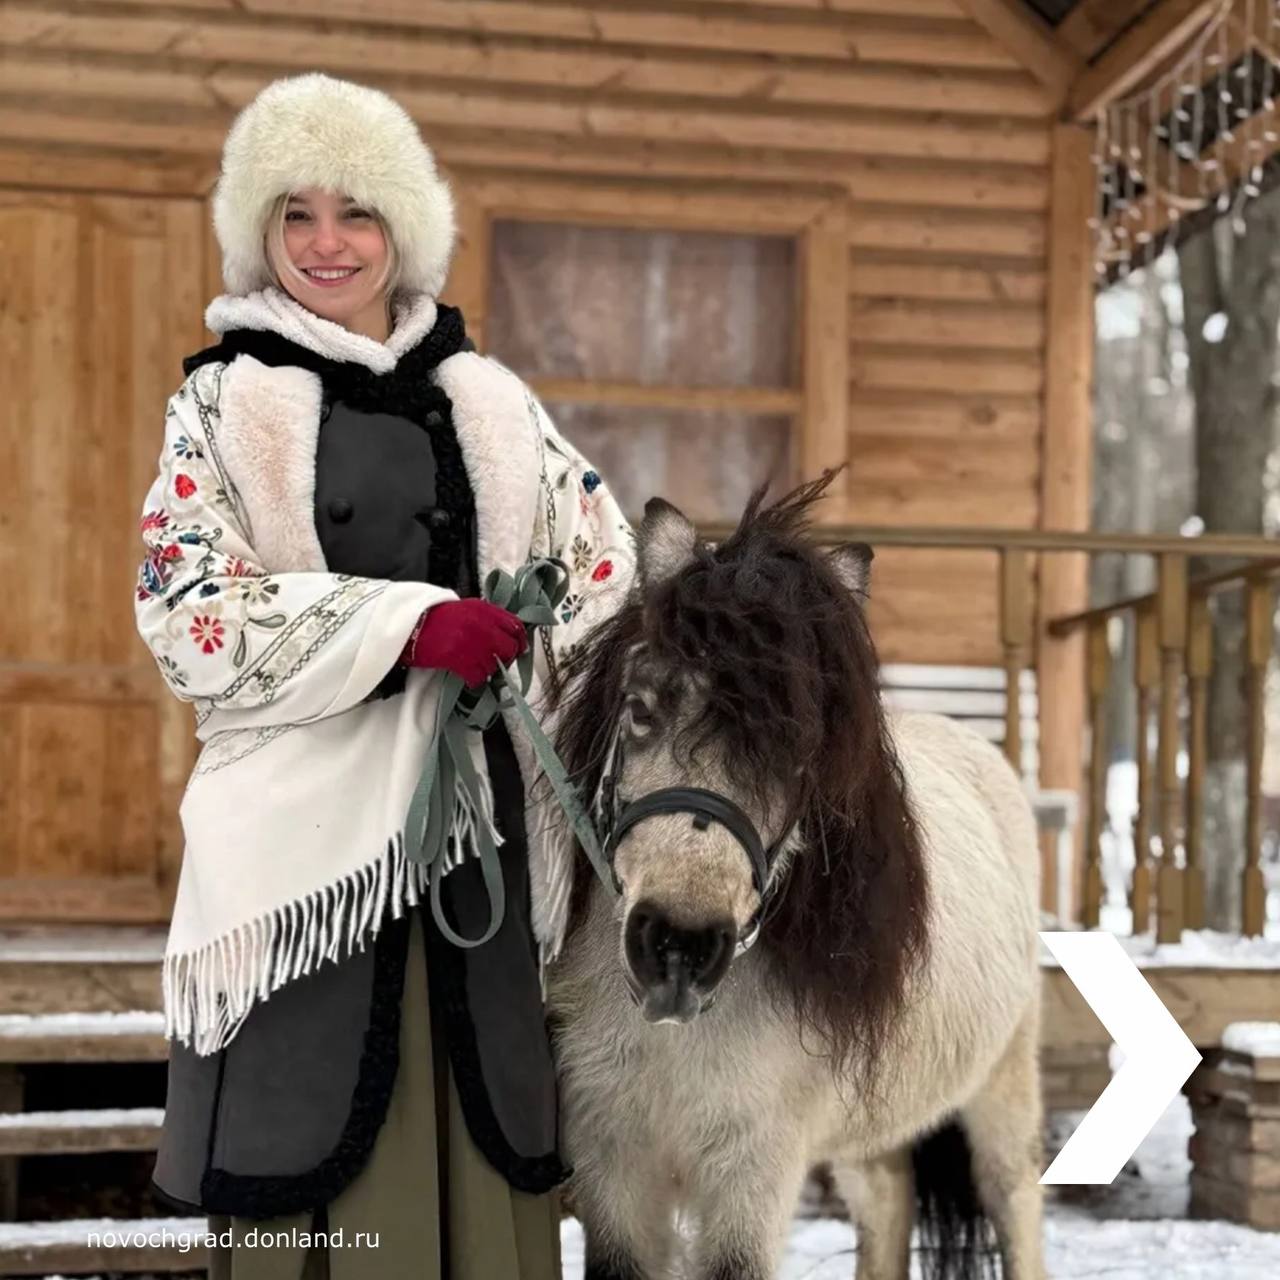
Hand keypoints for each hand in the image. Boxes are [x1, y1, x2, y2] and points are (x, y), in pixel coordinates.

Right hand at [400, 599, 527, 687]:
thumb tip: (507, 635)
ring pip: (493, 665)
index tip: (518, 650)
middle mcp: (480, 623)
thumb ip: (486, 618)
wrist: (406, 624)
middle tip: (494, 663)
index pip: (515, 626)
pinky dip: (474, 680)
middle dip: (504, 659)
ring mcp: (469, 641)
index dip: (520, 641)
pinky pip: (477, 676)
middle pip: (509, 648)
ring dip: (487, 671)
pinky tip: (467, 677)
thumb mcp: (464, 609)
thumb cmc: (434, 618)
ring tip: (475, 669)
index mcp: (484, 609)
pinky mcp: (457, 657)